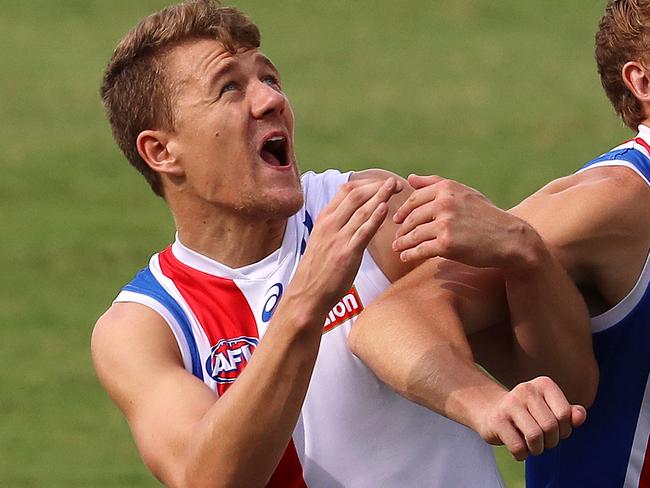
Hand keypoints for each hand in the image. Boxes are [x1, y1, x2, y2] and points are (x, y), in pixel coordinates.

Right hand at [291, 177, 402, 315]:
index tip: (382, 183)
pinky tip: (385, 208)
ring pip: (362, 211)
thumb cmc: (316, 269)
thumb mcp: (321, 238)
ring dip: (381, 196)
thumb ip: (335, 223)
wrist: (306, 294)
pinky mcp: (347, 254)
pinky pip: (363, 232)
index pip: (346, 191)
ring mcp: (338, 239)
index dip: (367, 184)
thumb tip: (350, 211)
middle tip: (395, 183)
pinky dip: (375, 218)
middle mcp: (330, 225)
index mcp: (324, 219)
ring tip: (394, 186)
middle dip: (378, 187)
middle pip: (356, 196)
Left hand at [393, 174, 541, 269]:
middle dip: (402, 228)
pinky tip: (405, 257)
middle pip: (412, 217)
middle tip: (397, 237)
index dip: (403, 211)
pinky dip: (410, 254)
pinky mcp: (446, 243)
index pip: (415, 199)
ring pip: (414, 234)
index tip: (397, 220)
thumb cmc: (486, 216)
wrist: (508, 239)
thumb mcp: (463, 193)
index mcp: (447, 188)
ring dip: (402, 243)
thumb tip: (410, 178)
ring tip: (397, 248)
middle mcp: (444, 203)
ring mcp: (445, 223)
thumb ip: (435, 184)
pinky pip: (420, 249)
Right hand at [475, 376, 585, 460]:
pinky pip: (518, 447)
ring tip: (532, 446)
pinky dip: (521, 454)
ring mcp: (509, 403)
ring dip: (537, 449)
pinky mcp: (497, 420)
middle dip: (551, 441)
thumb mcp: (550, 410)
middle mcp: (526, 389)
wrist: (490, 411)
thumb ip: (569, 413)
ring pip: (535, 436)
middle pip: (551, 426)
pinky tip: (517, 447)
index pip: (566, 414)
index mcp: (543, 384)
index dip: (564, 429)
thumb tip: (579, 416)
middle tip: (543, 441)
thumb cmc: (528, 414)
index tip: (554, 430)